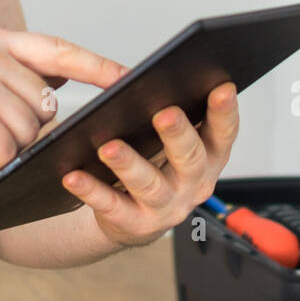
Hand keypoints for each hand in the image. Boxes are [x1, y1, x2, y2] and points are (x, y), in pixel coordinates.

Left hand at [60, 82, 238, 248]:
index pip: (224, 133)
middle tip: (165, 113)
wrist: (131, 217)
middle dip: (178, 134)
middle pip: (191, 158)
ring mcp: (166, 207)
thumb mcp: (173, 142)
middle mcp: (193, 184)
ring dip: (129, 164)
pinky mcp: (134, 223)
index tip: (221, 88)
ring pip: (149, 184)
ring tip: (109, 147)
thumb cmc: (154, 164)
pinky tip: (74, 176)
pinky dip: (92, 190)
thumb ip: (176, 115)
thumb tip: (161, 77)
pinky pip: (111, 205)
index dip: (225, 112)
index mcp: (208, 157)